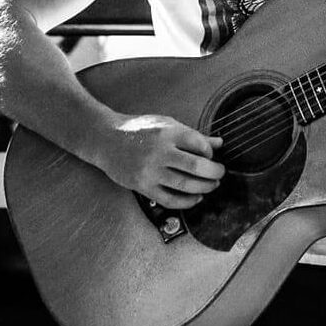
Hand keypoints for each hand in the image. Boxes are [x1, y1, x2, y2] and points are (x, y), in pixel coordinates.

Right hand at [95, 114, 224, 208]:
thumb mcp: (166, 124)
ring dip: (204, 187)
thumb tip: (219, 143)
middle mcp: (159, 152)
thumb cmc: (138, 129)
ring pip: (185, 184)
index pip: (198, 144)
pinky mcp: (143, 186)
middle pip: (195, 166)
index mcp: (167, 132)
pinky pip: (170, 199)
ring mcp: (150, 171)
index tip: (211, 155)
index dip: (210, 152)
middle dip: (214, 172)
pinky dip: (187, 202)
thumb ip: (193, 135)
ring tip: (212, 185)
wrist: (106, 140)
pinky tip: (196, 198)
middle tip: (220, 173)